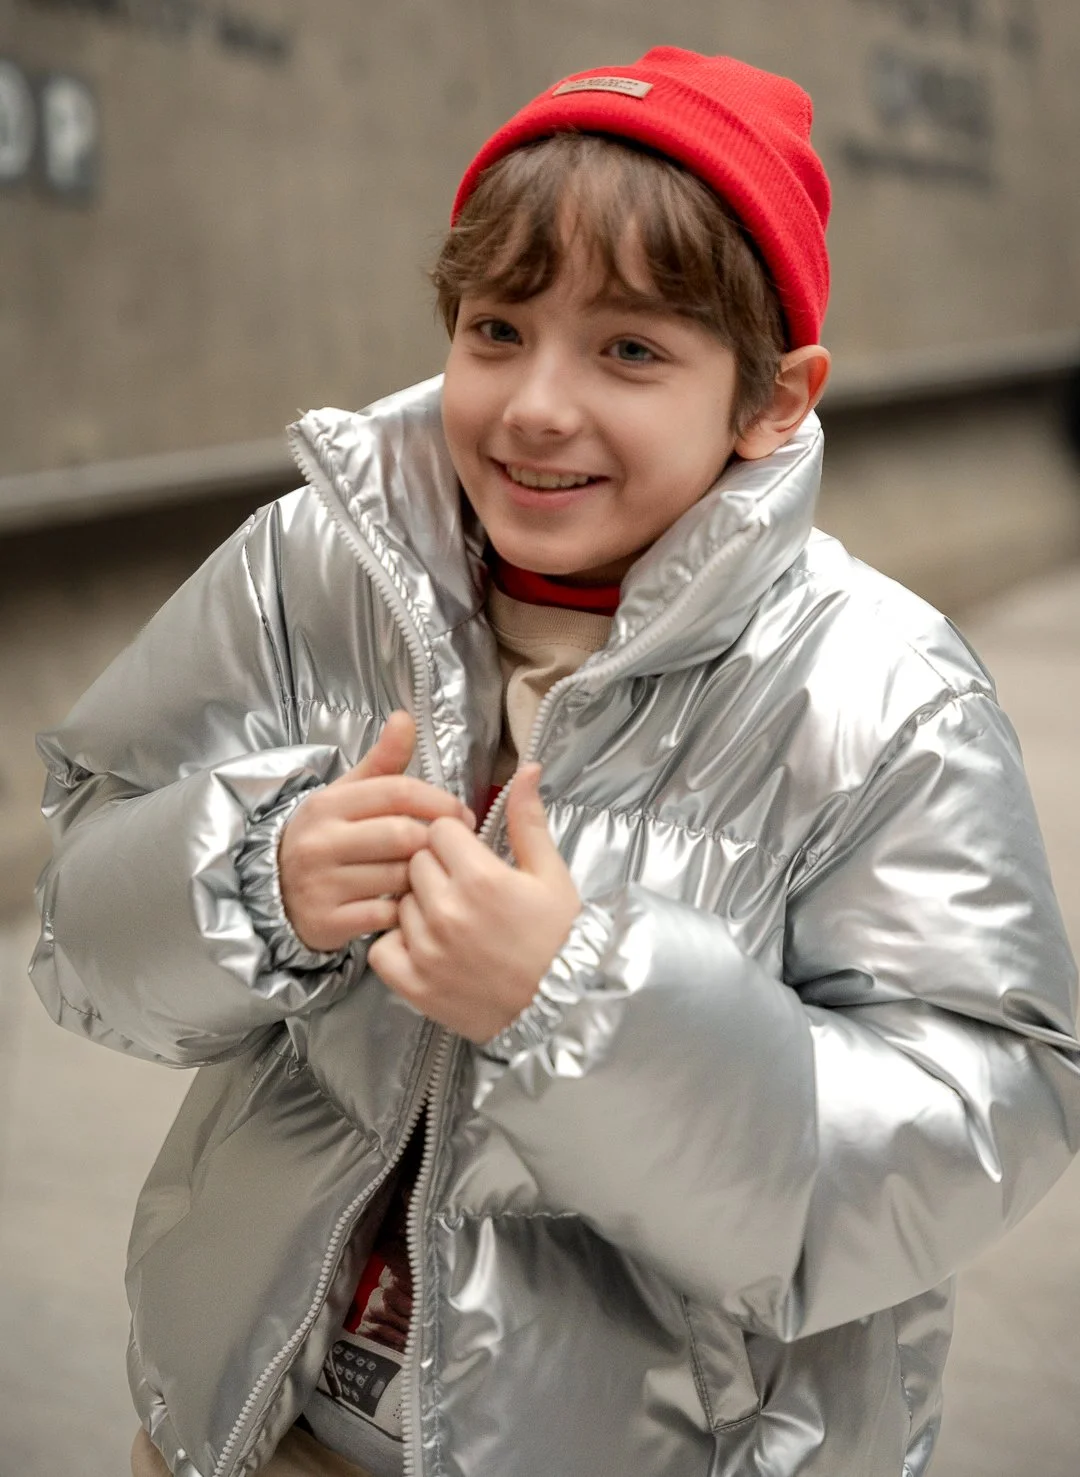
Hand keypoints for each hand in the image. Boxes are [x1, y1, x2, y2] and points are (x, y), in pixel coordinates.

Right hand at [279, 711, 473, 951]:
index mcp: (329, 804)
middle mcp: (320, 841)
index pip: (397, 792)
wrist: (275, 889)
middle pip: (402, 836)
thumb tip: (405, 717)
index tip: (461, 815)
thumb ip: (382, 761)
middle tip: (452, 850)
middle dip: (434, 842)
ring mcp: (320, 884)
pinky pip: (385, 915)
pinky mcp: (326, 922)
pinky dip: (404, 911)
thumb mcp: (348, 795)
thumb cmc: (328, 836)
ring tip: (429, 876)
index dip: (439, 801)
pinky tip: (408, 903)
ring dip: (422, 879)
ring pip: (397, 878)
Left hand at [368, 764, 580, 1042]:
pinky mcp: (414, 984)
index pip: (438, 830)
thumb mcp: (551, 874)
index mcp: (480, 877)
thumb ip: (528, 820)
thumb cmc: (560, 938)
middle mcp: (447, 910)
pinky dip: (397, 946)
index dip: (455, 839)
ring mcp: (427, 949)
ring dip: (418, 906)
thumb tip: (525, 768)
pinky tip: (426, 947)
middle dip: (436, 869)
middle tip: (463, 890)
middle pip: (415, 862)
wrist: (562, 1008)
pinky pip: (381, 947)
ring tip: (451, 923)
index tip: (471, 857)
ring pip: (398, 901)